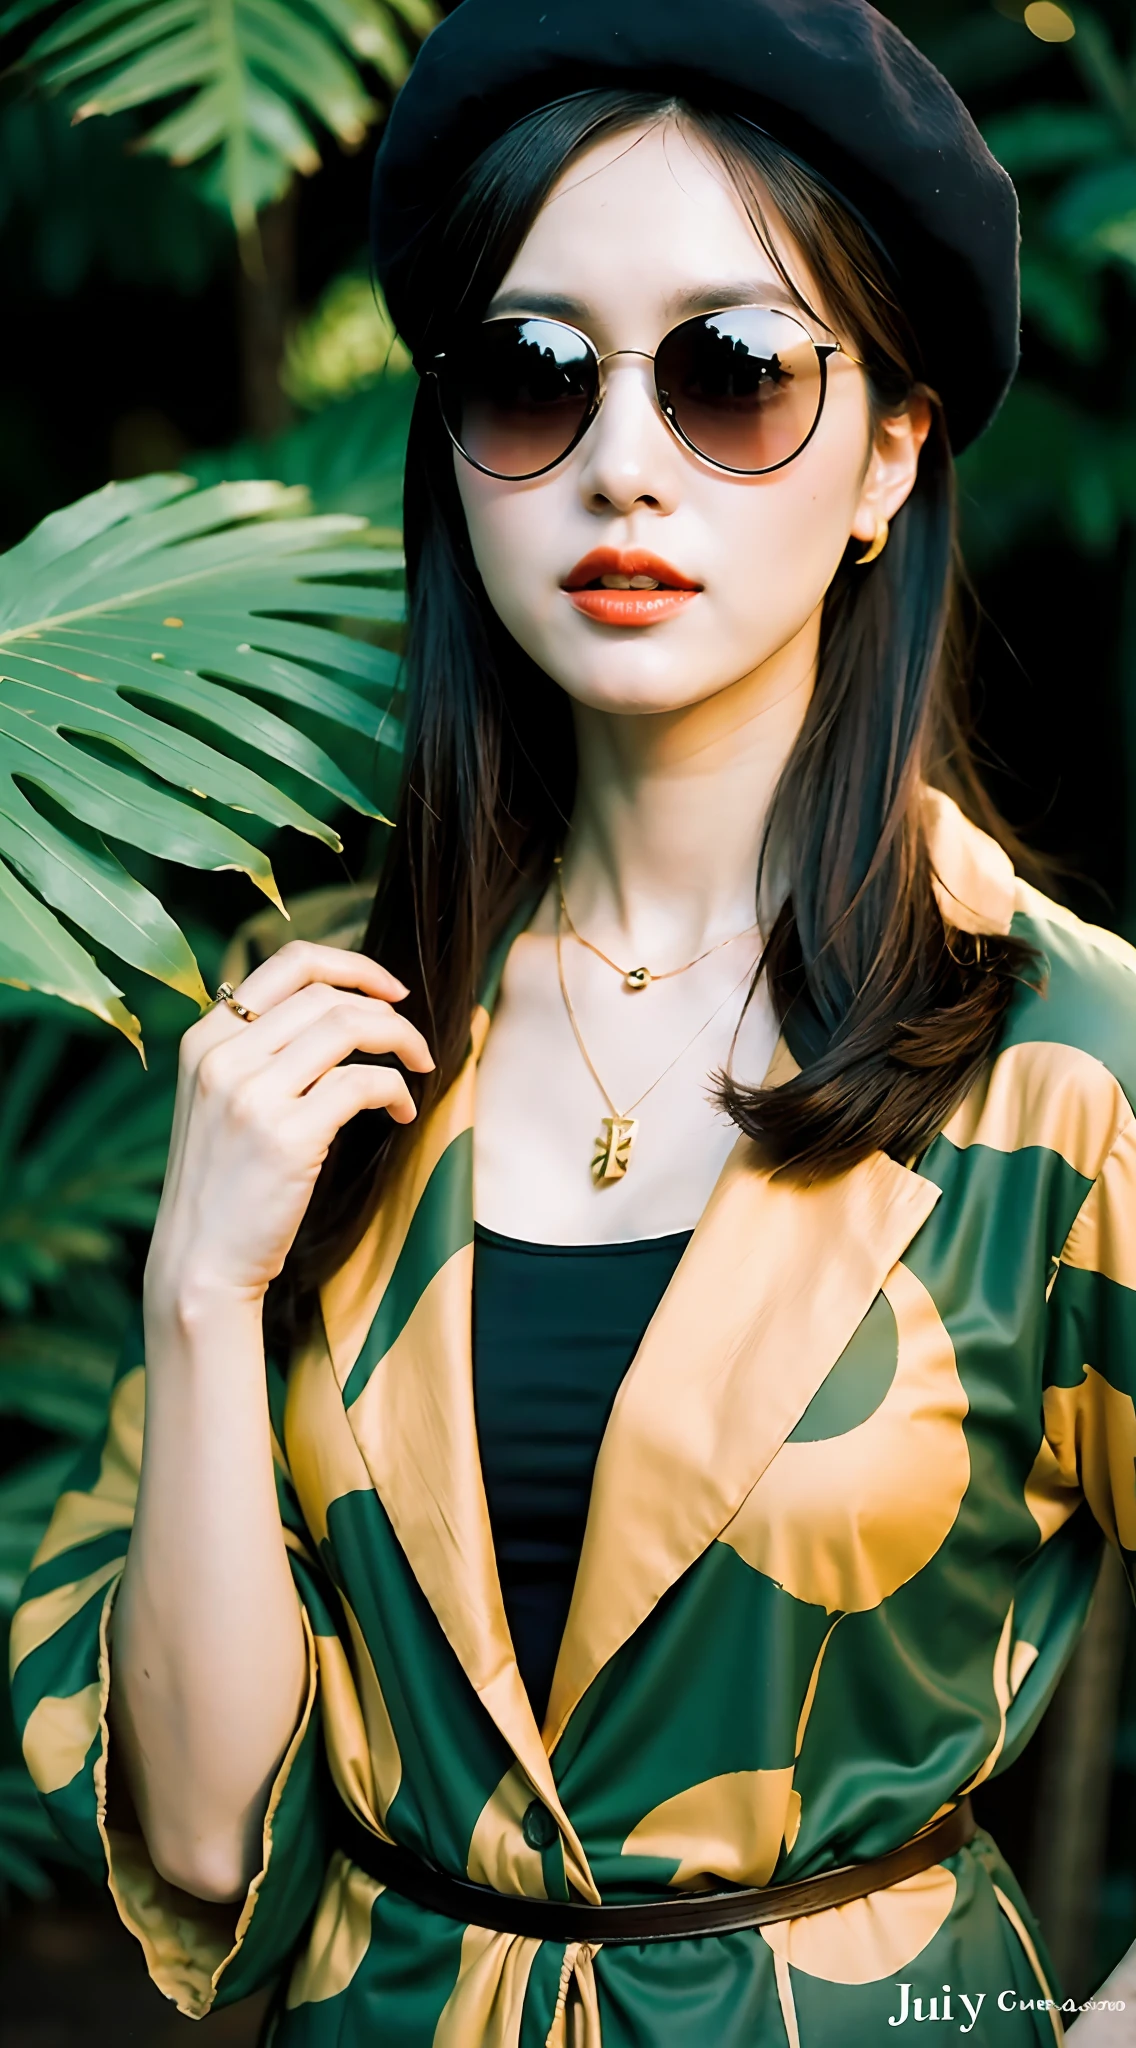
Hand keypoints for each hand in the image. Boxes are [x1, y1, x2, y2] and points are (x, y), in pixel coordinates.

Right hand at [145, 942, 433, 1317]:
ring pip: (349, 1025)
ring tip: (418, 1070)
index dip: (353, 965)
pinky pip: (364, 1083)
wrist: (198, 1263)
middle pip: (327, 993)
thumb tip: (336, 1009)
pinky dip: (397, 1090)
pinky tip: (402, 1113)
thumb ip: (257, 1052)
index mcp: (204, 1038)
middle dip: (387, 1011)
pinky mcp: (287, 1135)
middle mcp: (222, 1056)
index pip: (289, 961)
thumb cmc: (222, 1184)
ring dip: (402, 1041)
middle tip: (413, 1044)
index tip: (390, 991)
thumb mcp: (217, 1100)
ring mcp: (251, 1094)